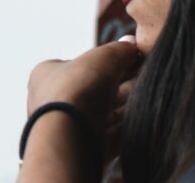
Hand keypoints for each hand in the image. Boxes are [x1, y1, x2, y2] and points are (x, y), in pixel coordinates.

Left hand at [27, 36, 142, 141]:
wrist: (69, 136)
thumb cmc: (76, 89)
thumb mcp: (102, 56)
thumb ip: (119, 50)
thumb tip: (131, 44)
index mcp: (46, 75)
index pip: (80, 65)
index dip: (107, 61)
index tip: (131, 59)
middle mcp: (52, 102)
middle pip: (93, 90)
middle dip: (120, 83)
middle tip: (144, 75)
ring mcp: (67, 128)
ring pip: (103, 113)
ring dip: (126, 104)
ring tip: (147, 94)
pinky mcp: (82, 149)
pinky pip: (109, 134)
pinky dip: (125, 125)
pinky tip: (141, 116)